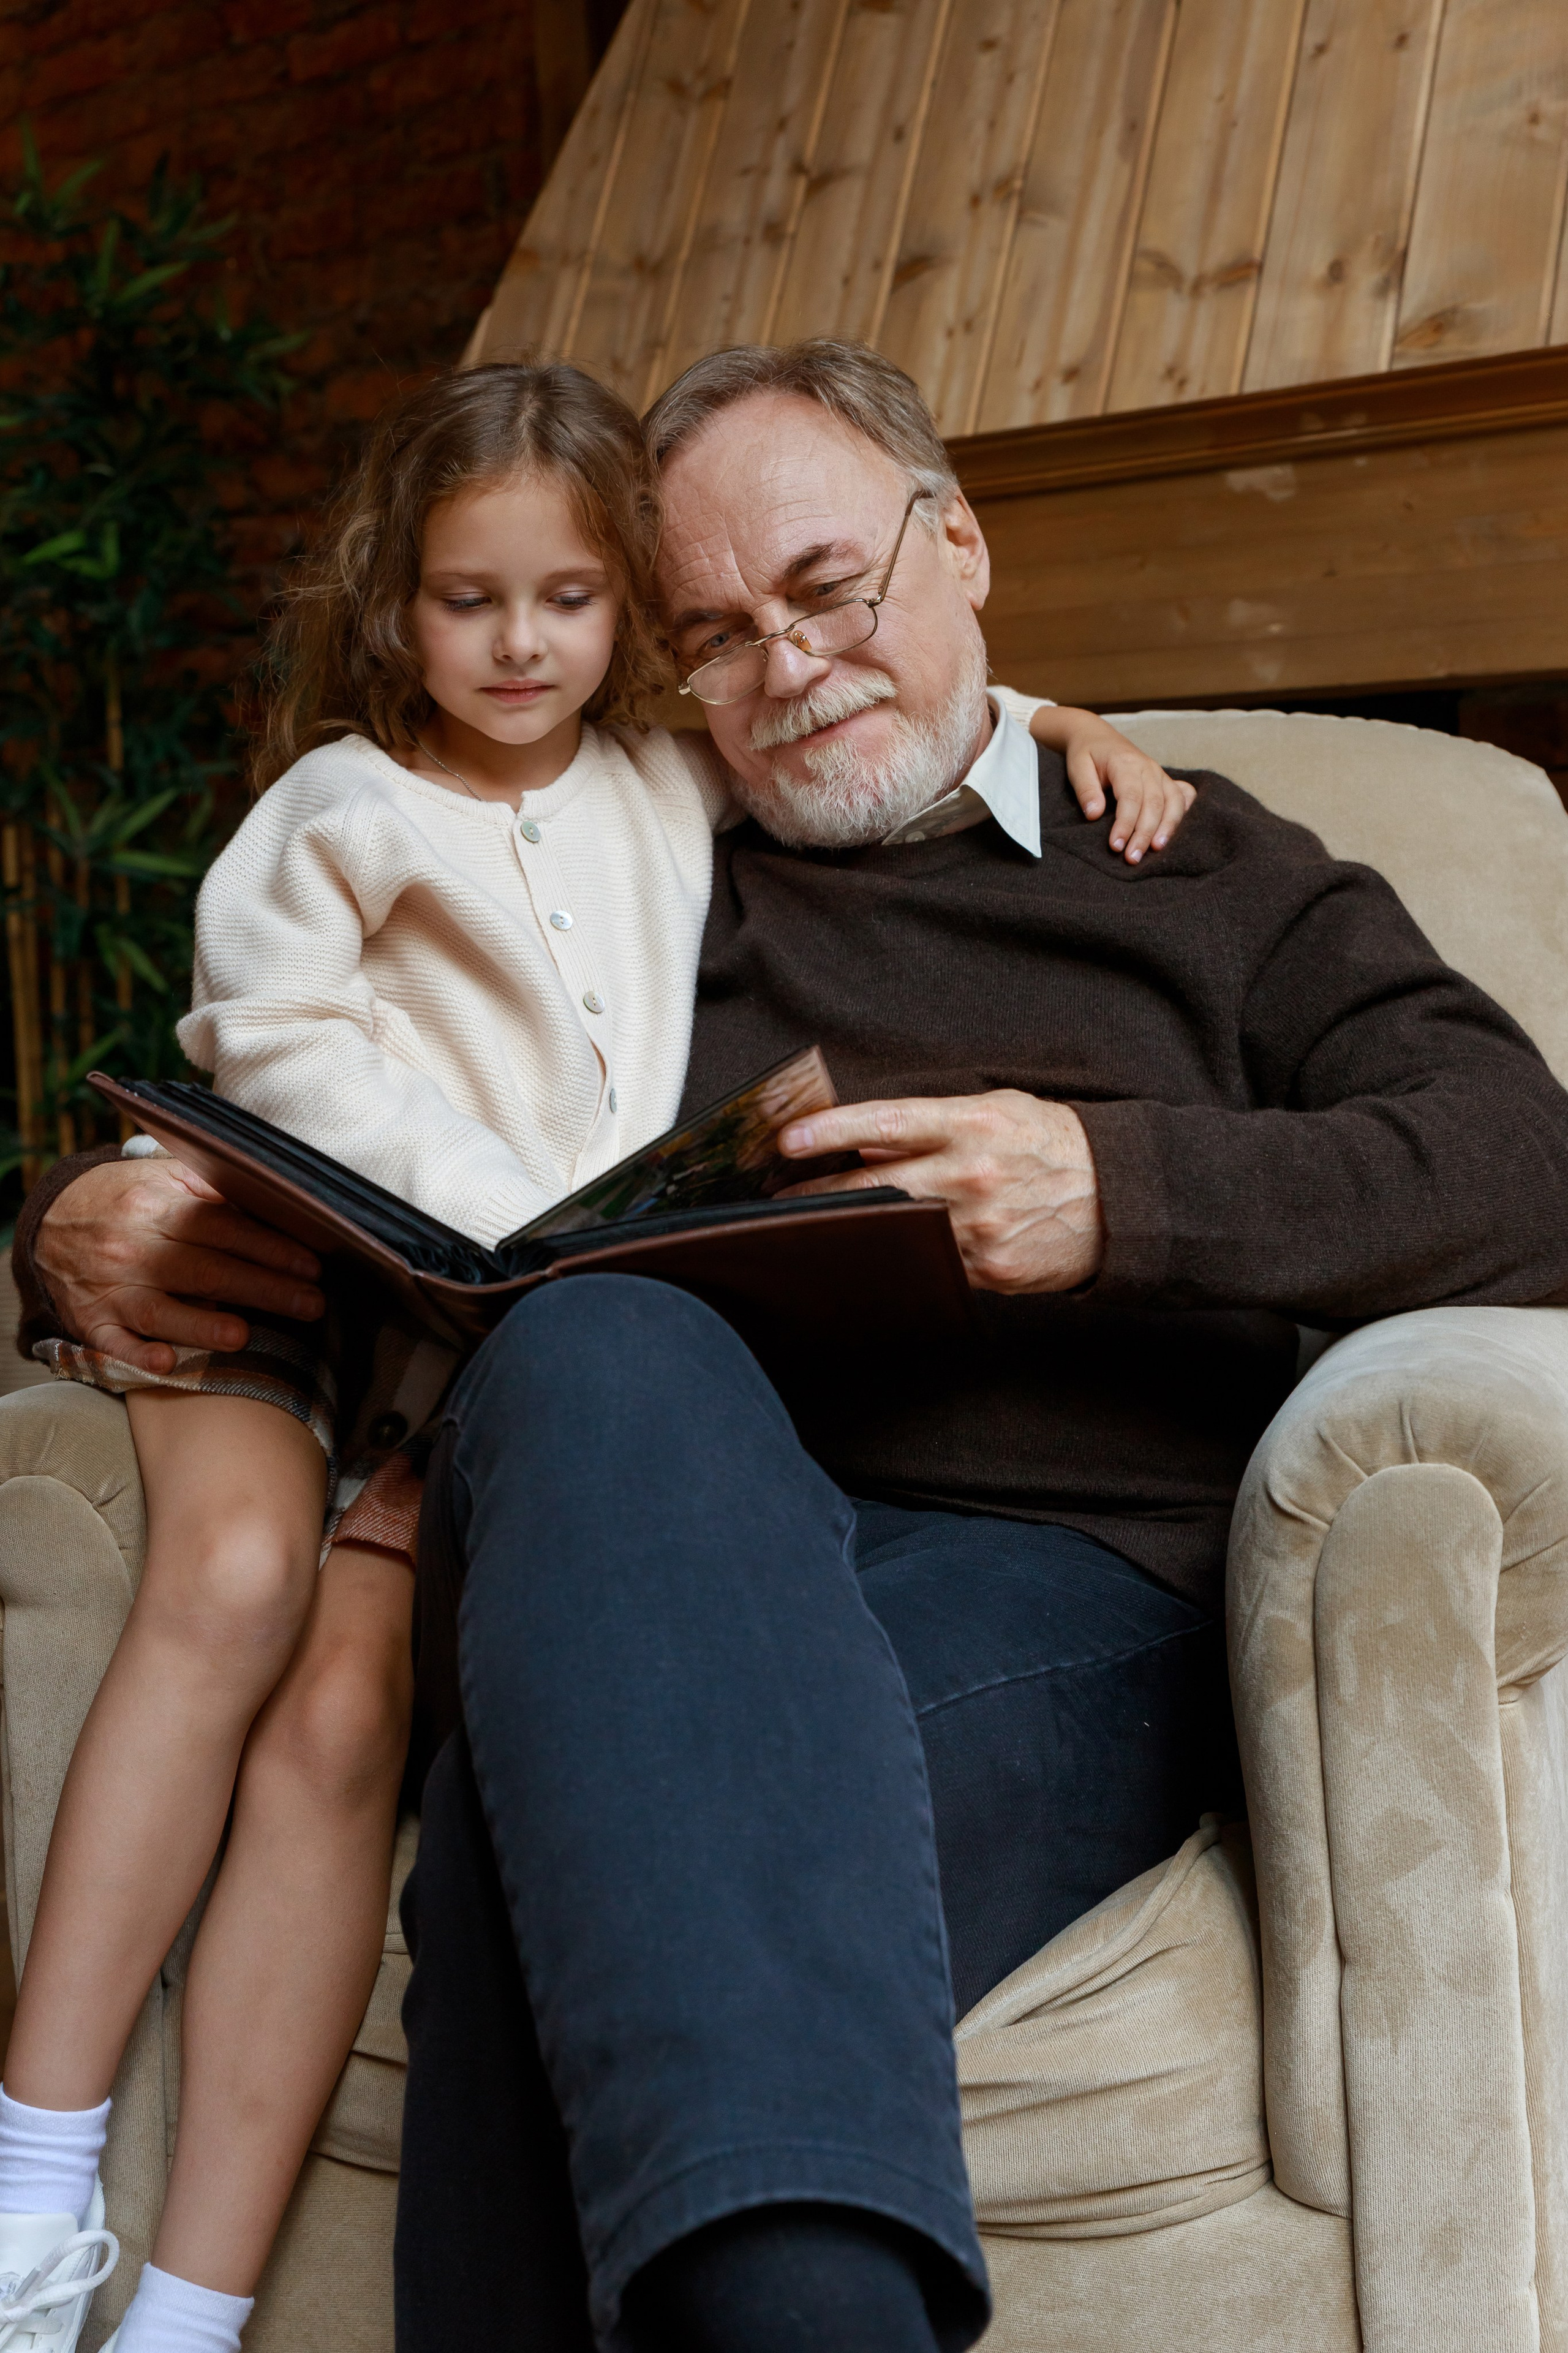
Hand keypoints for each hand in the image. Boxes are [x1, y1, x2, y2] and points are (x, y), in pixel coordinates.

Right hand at [35, 1156, 324, 1373]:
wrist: (50, 1221)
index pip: (222, 1227)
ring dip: (202, 1326)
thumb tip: (275, 1201)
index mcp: (156, 1206)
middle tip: (312, 1304)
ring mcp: (111, 1288)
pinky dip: (139, 1354)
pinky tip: (168, 1362)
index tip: (312, 1265)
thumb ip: (213, 1190)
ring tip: (244, 1335)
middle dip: (263, 1288)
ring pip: (160, 1310)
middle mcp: (133, 1247)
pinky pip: (113, 1343)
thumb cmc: (127, 1200)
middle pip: (205, 1270)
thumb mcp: (164, 1178)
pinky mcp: (92, 1322)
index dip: (270, 1247)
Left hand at [778, 1090, 1103, 1293]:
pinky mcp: (989, 1269)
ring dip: (849, 1230)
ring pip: (895, 1231)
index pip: (887, 1123)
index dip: (832, 1130)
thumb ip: (933, 1123)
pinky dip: (897, 1257)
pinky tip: (873, 1254)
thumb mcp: (998, 1112)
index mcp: (973, 1126)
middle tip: (778, 1197)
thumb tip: (869, 1141)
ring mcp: (980, 1228)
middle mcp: (973, 1175)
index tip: (788, 1139)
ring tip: (811, 1227)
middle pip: (876, 1186)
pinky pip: (928, 1264)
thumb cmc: (1052, 1145)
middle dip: (819, 1194)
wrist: (1120, 1199)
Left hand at [1032, 709, 1194, 862]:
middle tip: (1132, 858)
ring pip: (1173, 802)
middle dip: (1145, 833)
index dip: (1126, 823)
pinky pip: (1182, 796)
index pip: (1131, 797)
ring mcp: (1159, 774)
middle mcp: (1148, 768)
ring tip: (1156, 850)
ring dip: (1168, 828)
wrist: (1097, 736)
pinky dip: (1183, 814)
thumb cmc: (1086, 754)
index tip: (1116, 846)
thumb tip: (1094, 815)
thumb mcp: (1077, 766)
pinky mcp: (1164, 781)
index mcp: (1126, 763)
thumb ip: (1085, 789)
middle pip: (1155, 803)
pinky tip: (1177, 832)